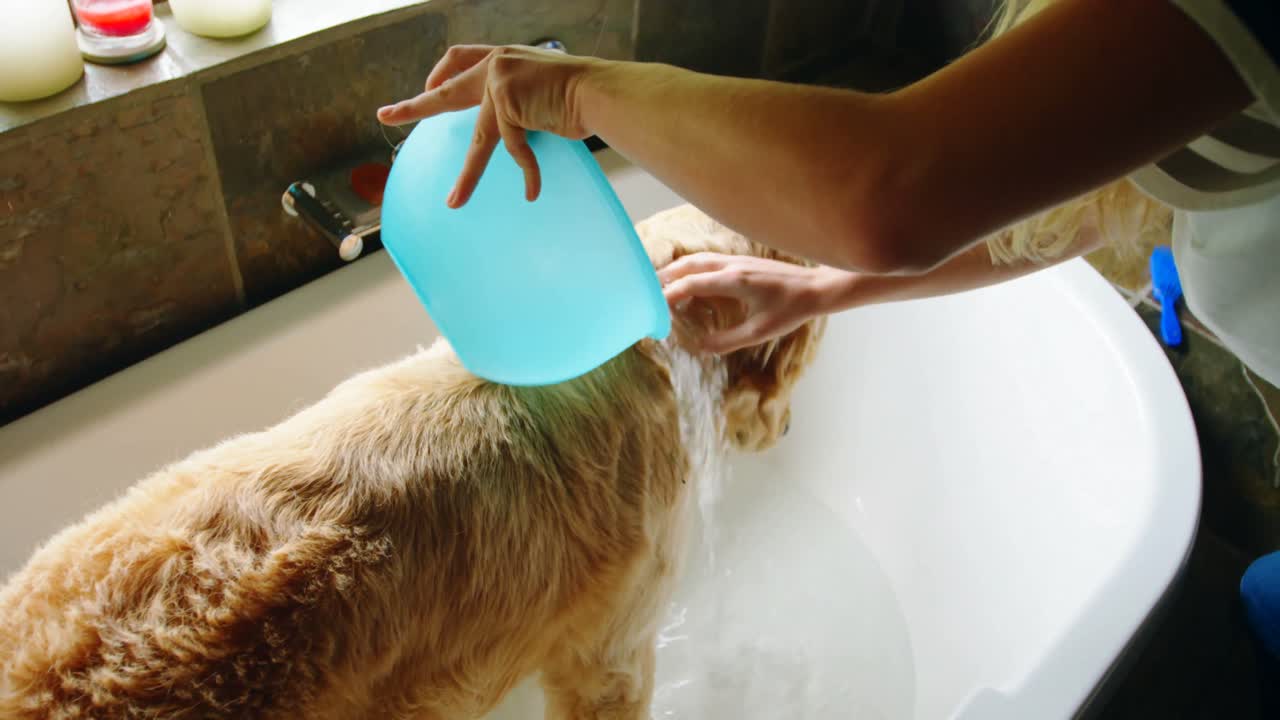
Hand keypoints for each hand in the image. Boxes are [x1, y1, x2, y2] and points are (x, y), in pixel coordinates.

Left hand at [377, 45, 598, 207]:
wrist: (599, 91)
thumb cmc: (584, 95)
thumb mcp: (545, 87)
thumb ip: (523, 96)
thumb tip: (517, 121)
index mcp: (503, 57)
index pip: (460, 56)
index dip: (440, 73)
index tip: (427, 87)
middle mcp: (497, 65)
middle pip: (445, 92)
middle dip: (413, 108)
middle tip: (386, 116)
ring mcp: (499, 83)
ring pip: (480, 140)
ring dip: (469, 177)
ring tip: (454, 201)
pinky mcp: (507, 105)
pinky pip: (512, 149)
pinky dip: (527, 173)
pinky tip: (531, 192)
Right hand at [659, 253, 854, 352]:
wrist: (817, 288)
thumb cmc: (791, 310)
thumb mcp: (759, 332)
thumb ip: (728, 340)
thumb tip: (701, 348)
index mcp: (734, 280)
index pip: (691, 283)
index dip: (669, 295)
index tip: (655, 308)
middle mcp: (732, 265)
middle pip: (688, 265)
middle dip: (665, 278)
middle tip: (647, 293)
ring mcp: (737, 259)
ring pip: (697, 259)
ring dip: (677, 270)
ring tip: (661, 286)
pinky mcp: (742, 260)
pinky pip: (708, 260)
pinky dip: (691, 268)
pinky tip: (689, 280)